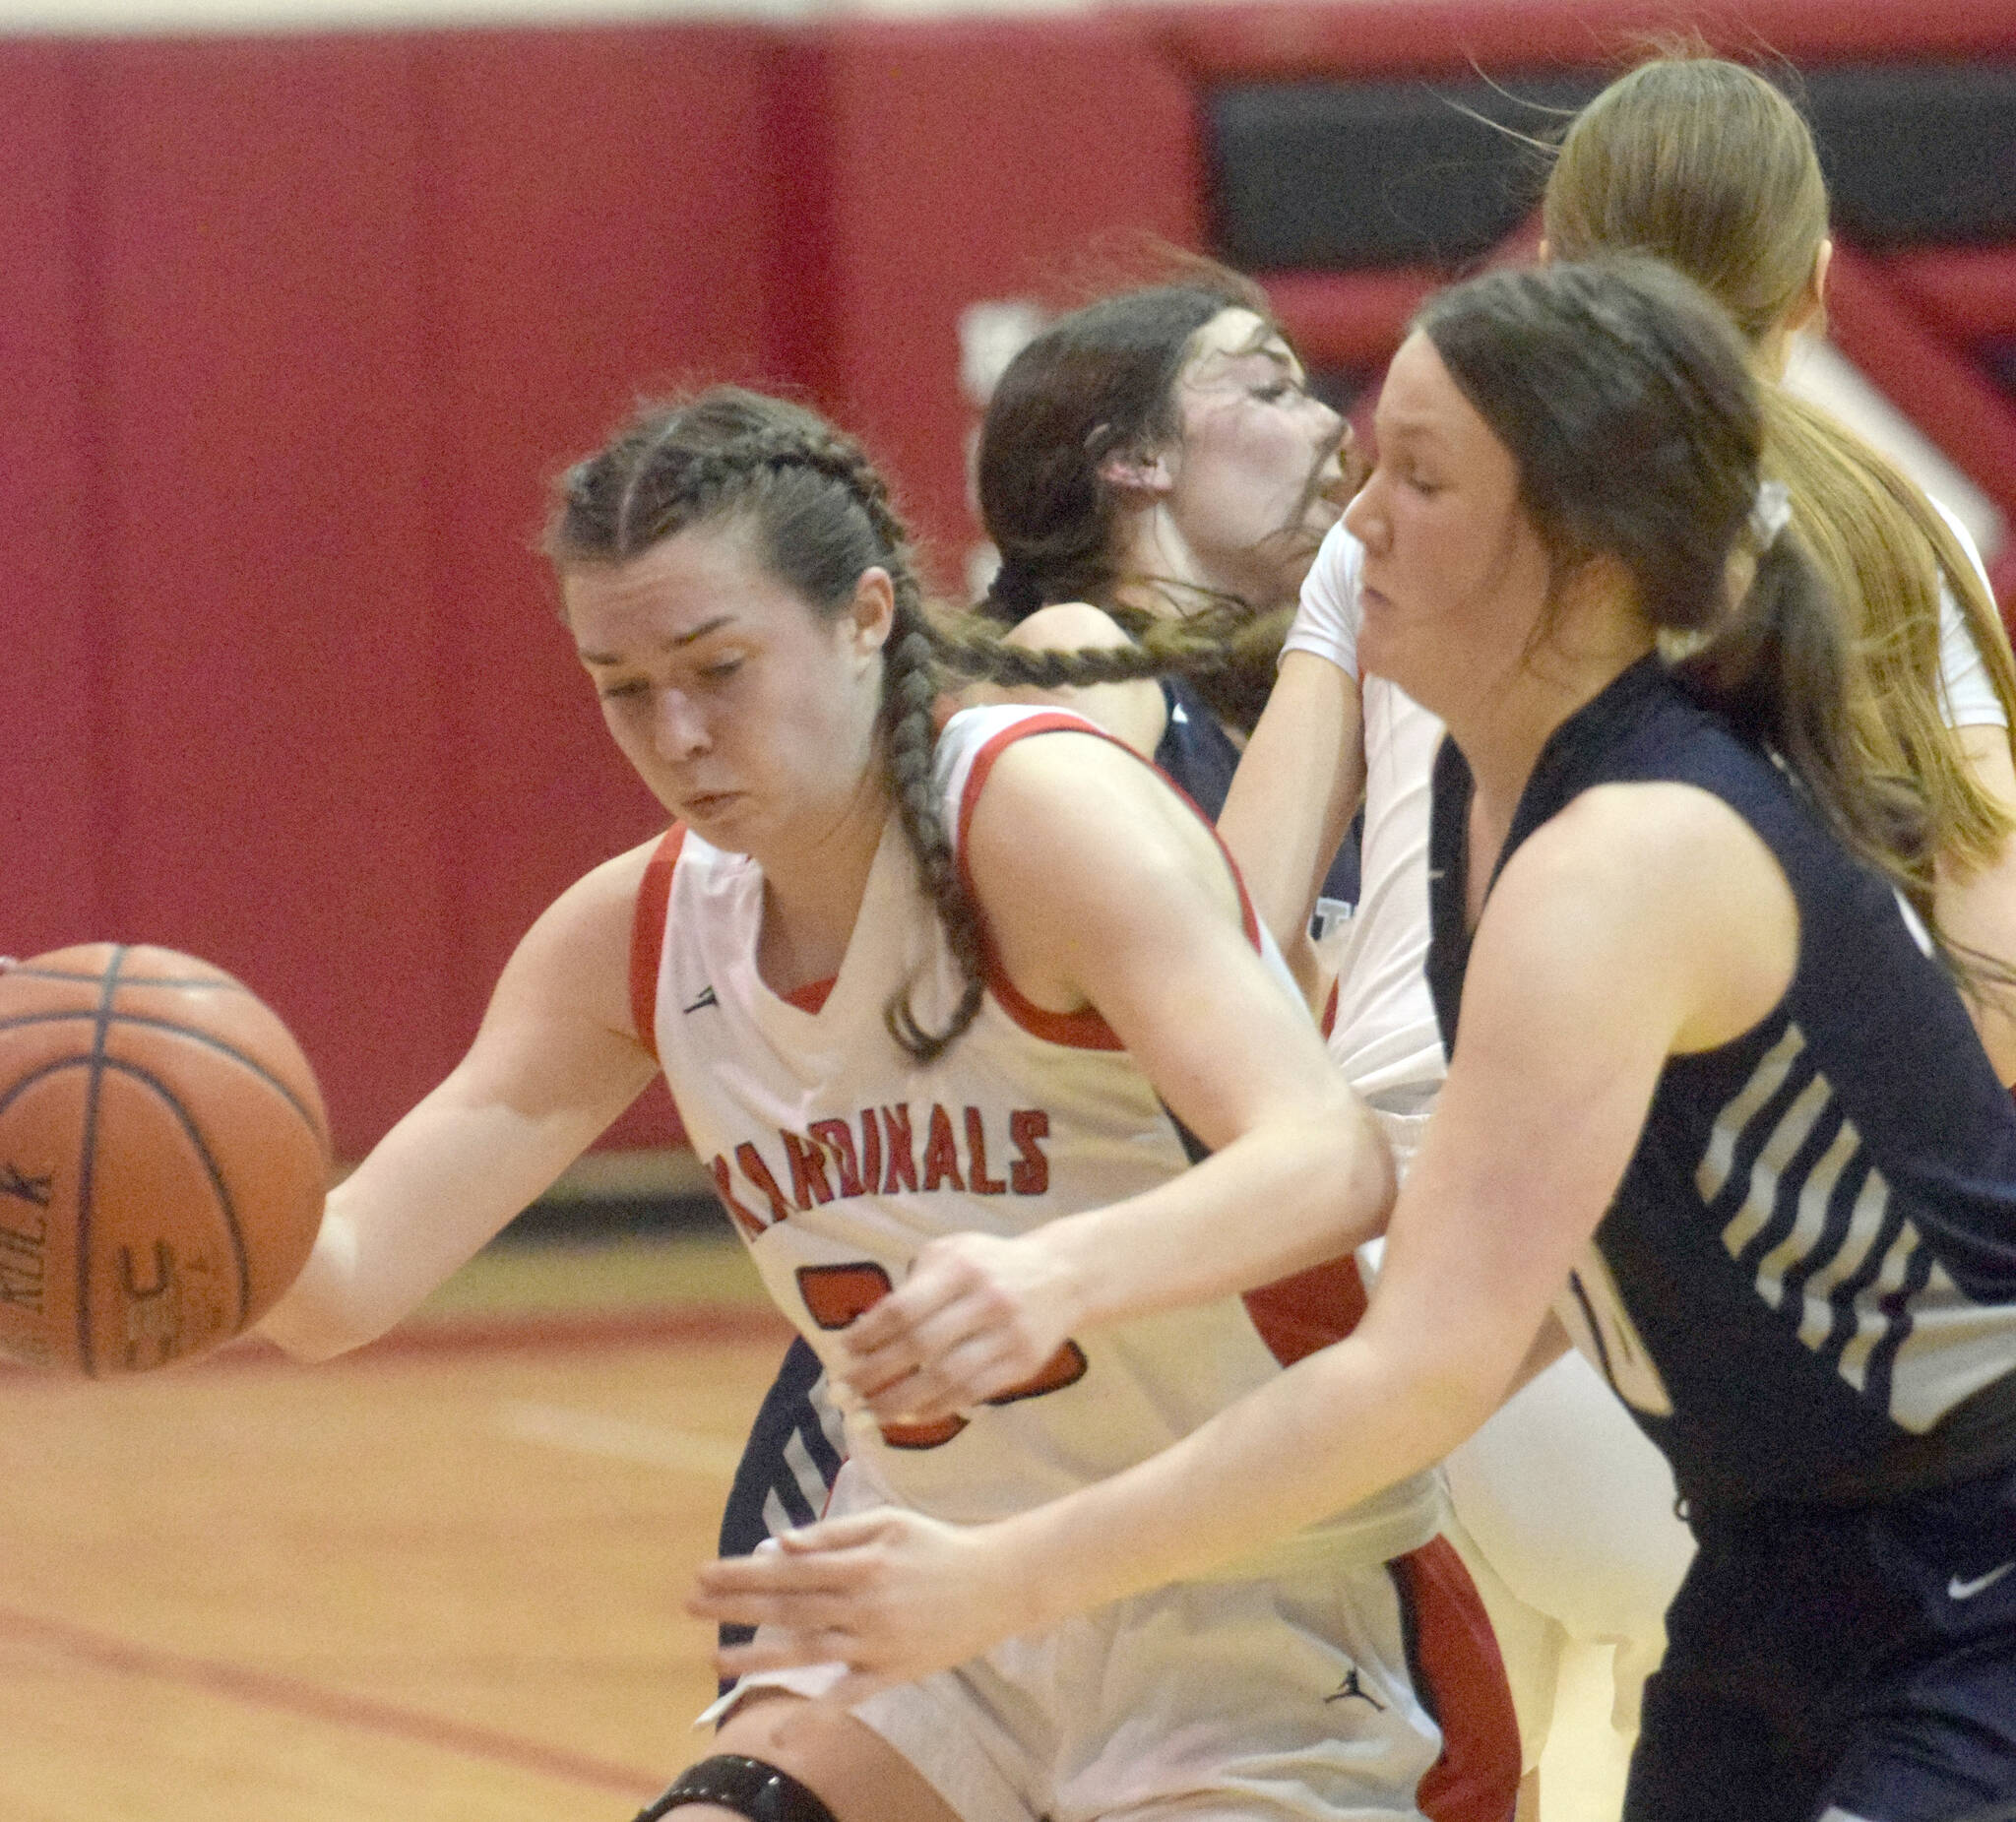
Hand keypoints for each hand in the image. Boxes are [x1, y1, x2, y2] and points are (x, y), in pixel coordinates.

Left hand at [688, 1508, 1038, 1696]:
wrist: (996, 1583)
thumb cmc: (937, 1545)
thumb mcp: (888, 1523)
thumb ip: (835, 1533)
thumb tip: (784, 1542)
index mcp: (859, 1562)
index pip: (786, 1569)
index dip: (743, 1571)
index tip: (704, 1572)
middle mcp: (861, 1603)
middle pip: (787, 1607)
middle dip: (735, 1606)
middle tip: (690, 1605)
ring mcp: (875, 1642)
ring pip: (806, 1652)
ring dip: (756, 1657)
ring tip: (714, 1661)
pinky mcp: (891, 1673)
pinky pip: (847, 1699)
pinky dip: (815, 1717)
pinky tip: (782, 1733)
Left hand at [836, 1232, 1080, 1426]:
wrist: (1065, 1275)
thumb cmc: (991, 1264)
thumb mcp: (953, 1252)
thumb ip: (915, 1284)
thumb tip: (868, 1332)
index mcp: (961, 1267)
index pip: (904, 1307)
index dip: (868, 1334)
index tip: (841, 1354)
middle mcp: (986, 1299)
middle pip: (920, 1346)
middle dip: (874, 1374)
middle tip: (842, 1394)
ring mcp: (1008, 1334)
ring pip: (945, 1378)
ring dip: (899, 1402)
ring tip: (866, 1416)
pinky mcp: (1023, 1363)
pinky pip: (972, 1394)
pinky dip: (935, 1409)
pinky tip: (908, 1416)